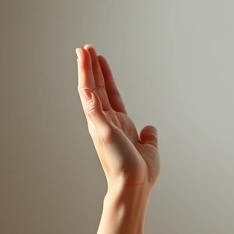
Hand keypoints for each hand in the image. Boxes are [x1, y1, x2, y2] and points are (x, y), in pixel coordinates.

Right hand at [76, 44, 159, 190]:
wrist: (135, 186)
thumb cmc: (141, 172)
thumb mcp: (149, 149)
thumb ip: (148, 137)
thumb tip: (150, 128)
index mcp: (118, 124)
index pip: (109, 94)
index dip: (104, 76)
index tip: (99, 59)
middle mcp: (107, 123)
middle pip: (96, 88)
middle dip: (91, 68)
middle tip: (85, 48)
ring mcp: (102, 126)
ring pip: (91, 93)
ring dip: (86, 73)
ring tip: (82, 53)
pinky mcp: (102, 132)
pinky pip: (93, 110)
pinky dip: (88, 97)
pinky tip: (85, 83)